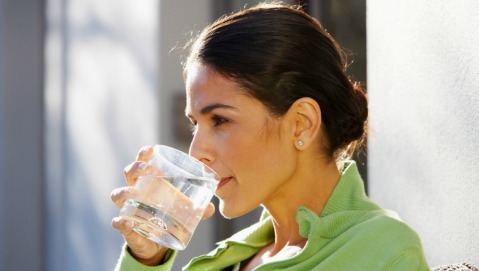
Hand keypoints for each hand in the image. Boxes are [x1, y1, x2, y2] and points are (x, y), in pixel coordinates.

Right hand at [110, 146, 214, 264]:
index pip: (143, 162)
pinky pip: (118, 222)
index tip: (151, 150)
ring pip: (118, 195)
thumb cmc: (168, 216)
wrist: (157, 243)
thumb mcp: (183, 210)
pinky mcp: (126, 227)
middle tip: (146, 169)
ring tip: (132, 194)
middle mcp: (135, 192)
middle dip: (135, 168)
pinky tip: (126, 222)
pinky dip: (121, 222)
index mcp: (149, 182)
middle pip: (129, 173)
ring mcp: (128, 208)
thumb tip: (211, 208)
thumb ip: (197, 209)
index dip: (144, 154)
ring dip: (123, 192)